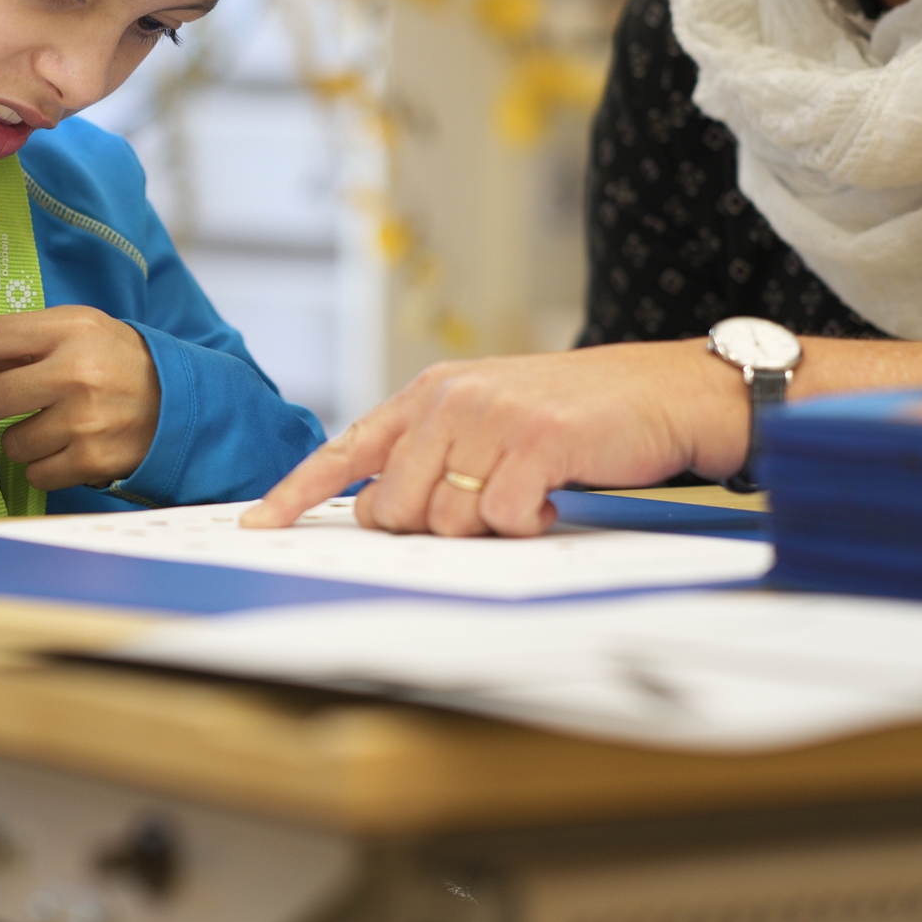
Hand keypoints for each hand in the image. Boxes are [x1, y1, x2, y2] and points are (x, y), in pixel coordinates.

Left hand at [0, 307, 160, 490]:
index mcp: (71, 330)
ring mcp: (84, 421)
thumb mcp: (80, 328)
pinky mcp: (92, 460)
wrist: (179, 401)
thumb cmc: (117, 361)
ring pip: (11, 443)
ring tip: (46, 427)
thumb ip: (28, 335)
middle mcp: (76, 374)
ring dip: (21, 440)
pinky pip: (36, 474)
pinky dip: (44, 466)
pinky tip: (63, 449)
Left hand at [241, 340, 751, 536]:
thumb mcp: (490, 415)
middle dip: (429, 528)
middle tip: (480, 509)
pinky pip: (499, 519)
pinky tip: (549, 503)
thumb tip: (386, 514)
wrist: (662, 391)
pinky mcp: (535, 442)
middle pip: (392, 507)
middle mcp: (450, 400)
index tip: (258, 525)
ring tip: (523, 497)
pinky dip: (525, 527)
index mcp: (430, 394)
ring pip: (443, 520)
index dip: (298, 491)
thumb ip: (435, 451)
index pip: (348, 448)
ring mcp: (491, 417)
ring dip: (483, 529)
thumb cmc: (576, 415)